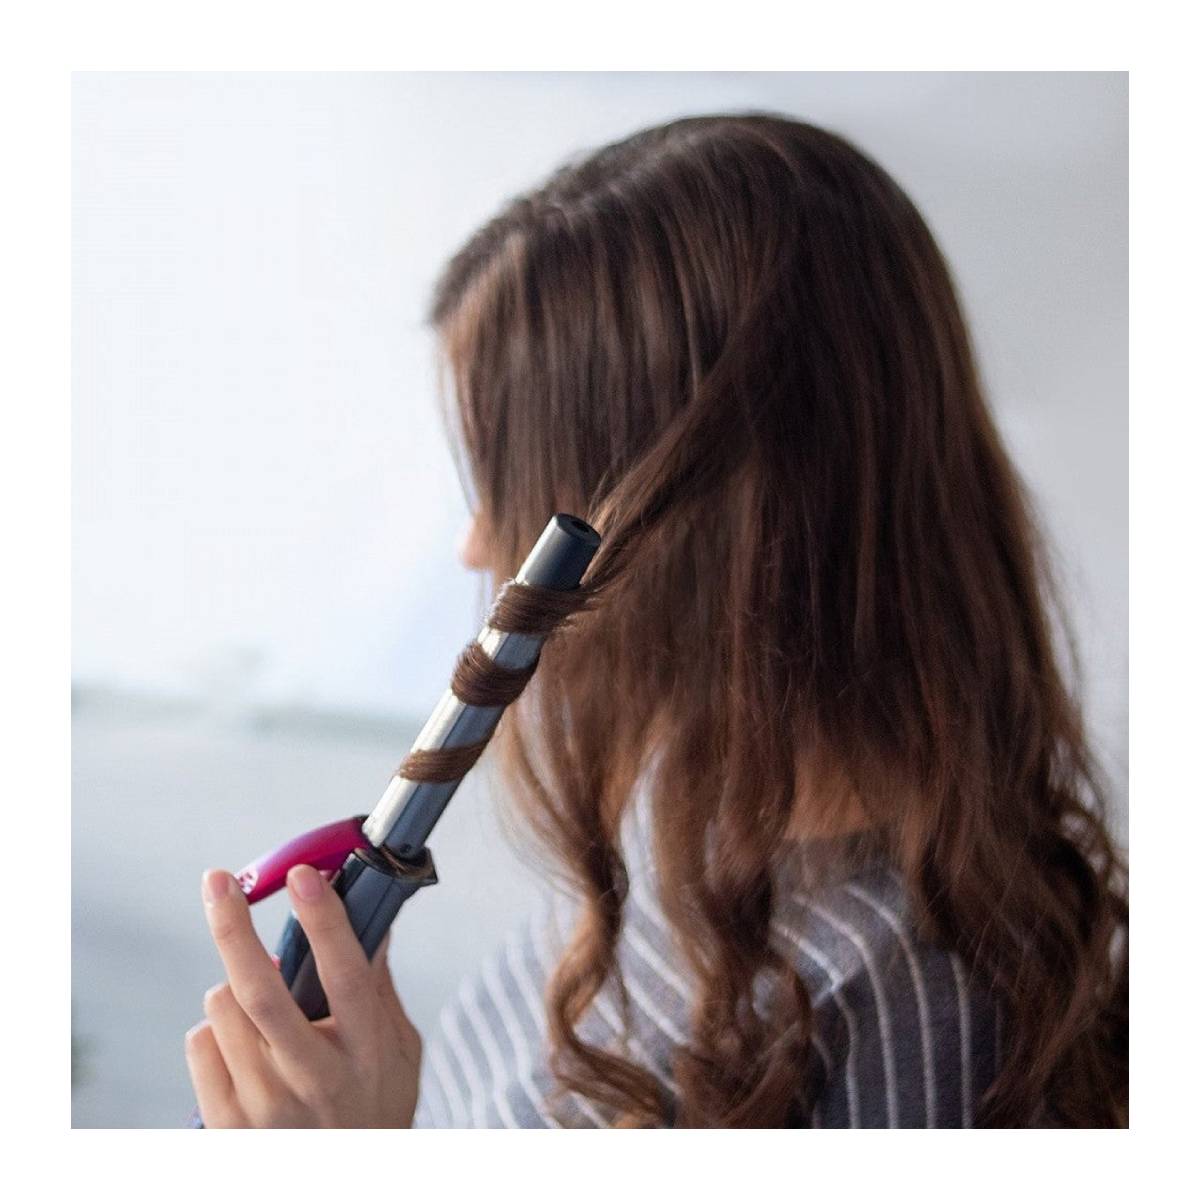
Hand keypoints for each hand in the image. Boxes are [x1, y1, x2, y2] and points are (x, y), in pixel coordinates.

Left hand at [185, 864, 421, 1126]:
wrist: (348, 1183)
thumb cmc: (376, 1107)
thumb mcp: (400, 1049)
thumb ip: (380, 986)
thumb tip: (373, 917)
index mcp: (365, 1049)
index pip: (343, 975)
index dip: (323, 920)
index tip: (304, 875)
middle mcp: (314, 1079)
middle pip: (260, 993)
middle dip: (234, 928)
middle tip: (217, 883)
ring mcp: (265, 1107)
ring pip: (222, 1009)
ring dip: (234, 984)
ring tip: (260, 1005)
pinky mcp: (227, 1125)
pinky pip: (199, 1043)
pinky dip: (215, 1027)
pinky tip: (243, 1044)